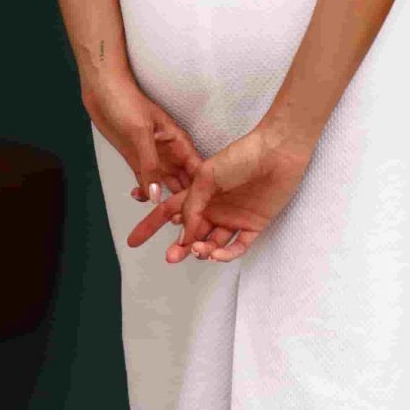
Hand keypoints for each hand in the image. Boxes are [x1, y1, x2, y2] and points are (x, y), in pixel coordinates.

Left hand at [81, 72, 201, 222]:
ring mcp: (154, 157)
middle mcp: (171, 153)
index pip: (199, 170)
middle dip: (187, 202)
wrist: (102, 90)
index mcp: (179, 142)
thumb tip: (156, 195)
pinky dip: (145, 192)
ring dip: (166, 201)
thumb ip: (149, 164)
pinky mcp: (138, 160)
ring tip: (165, 220)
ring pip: (167, 184)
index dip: (203, 191)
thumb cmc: (125, 101)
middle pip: (186, 182)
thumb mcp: (140, 132)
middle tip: (185, 225)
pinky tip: (140, 199)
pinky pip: (146, 181)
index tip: (203, 211)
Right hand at [126, 117, 314, 263]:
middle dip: (178, 248)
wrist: (276, 152)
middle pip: (190, 234)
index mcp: (199, 193)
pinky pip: (237, 247)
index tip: (133, 240)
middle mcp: (214, 208)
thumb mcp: (206, 176)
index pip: (169, 212)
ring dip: (202, 251)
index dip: (150, 226)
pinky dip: (225, 254)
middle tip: (171, 257)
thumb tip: (184, 233)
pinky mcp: (254, 226)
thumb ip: (192, 205)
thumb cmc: (241, 156)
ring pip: (212, 244)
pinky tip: (215, 254)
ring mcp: (234, 218)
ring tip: (197, 250)